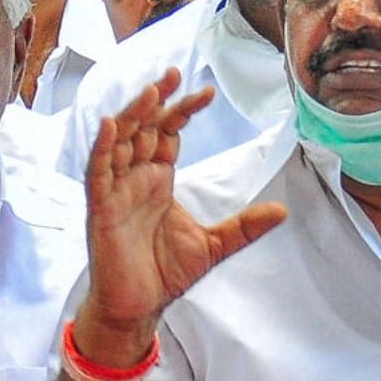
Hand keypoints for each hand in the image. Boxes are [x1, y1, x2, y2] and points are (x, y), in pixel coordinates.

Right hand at [75, 68, 287, 365]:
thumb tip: (282, 211)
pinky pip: (98, 173)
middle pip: (143, 128)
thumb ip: (245, 226)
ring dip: (132, 115)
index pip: (168, 134)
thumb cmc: (166, 273)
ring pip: (120, 142)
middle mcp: (135, 179)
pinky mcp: (101, 209)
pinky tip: (110, 126)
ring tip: (150, 91)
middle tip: (172, 73)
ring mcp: (116, 192)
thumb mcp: (215, 245)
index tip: (206, 93)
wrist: (139, 307)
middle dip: (155, 100)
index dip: (182, 111)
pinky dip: (102, 149)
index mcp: (158, 180)